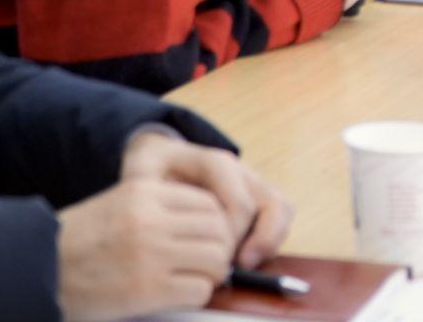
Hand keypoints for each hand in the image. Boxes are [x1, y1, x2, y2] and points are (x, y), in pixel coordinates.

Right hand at [56, 178, 236, 320]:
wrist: (33, 272)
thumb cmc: (78, 242)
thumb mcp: (120, 205)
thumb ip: (162, 208)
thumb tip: (214, 224)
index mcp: (145, 191)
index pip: (209, 202)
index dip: (216, 225)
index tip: (207, 240)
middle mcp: (151, 219)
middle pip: (218, 230)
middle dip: (219, 250)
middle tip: (207, 264)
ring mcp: (150, 254)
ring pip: (215, 259)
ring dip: (211, 274)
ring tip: (193, 280)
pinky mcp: (146, 290)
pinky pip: (198, 290)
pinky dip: (197, 295)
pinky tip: (179, 296)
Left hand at [121, 131, 291, 269]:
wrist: (163, 156)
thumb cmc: (152, 170)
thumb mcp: (141, 174)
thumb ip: (149, 194)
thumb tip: (164, 223)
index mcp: (214, 163)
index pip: (239, 201)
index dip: (233, 234)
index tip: (216, 256)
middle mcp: (240, 171)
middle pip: (270, 202)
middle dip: (259, 238)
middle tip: (239, 266)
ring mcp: (252, 182)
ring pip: (281, 207)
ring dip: (270, 239)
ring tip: (248, 264)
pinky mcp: (256, 196)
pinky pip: (279, 215)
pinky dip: (271, 238)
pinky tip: (248, 258)